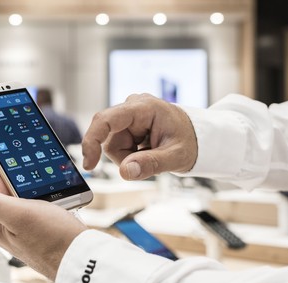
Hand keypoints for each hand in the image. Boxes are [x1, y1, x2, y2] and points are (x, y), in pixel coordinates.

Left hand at [0, 156, 87, 279]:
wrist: (85, 260)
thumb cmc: (55, 241)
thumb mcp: (19, 215)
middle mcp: (11, 229)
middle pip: (8, 191)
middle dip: (16, 175)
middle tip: (24, 156)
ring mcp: (29, 230)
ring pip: (27, 197)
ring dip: (34, 185)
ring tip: (42, 174)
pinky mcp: (45, 230)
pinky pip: (41, 206)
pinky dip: (47, 196)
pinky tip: (56, 193)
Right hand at [82, 93, 197, 179]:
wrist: (197, 137)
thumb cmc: (190, 141)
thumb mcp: (176, 156)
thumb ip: (151, 164)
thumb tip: (126, 171)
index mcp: (144, 107)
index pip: (106, 120)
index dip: (92, 141)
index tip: (89, 165)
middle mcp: (132, 107)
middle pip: (109, 139)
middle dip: (124, 156)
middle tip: (148, 160)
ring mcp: (129, 116)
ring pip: (113, 145)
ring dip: (129, 157)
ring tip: (151, 154)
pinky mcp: (127, 125)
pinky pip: (118, 146)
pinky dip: (131, 154)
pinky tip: (146, 150)